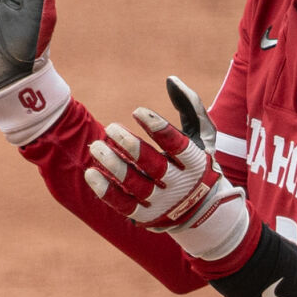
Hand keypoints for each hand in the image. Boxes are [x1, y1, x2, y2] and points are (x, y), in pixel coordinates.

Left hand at [84, 80, 250, 261]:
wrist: (204, 212)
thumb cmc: (197, 164)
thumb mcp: (202, 135)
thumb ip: (190, 106)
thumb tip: (171, 80)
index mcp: (195, 162)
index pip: (177, 144)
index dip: (157, 127)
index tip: (137, 111)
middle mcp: (180, 185)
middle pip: (153, 166)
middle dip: (131, 146)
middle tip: (111, 128)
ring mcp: (162, 203)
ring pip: (135, 185)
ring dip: (114, 165)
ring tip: (97, 146)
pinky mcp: (146, 216)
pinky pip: (123, 204)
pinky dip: (106, 191)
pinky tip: (91, 173)